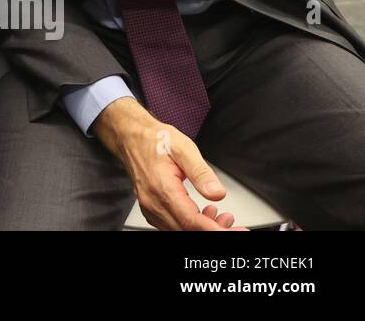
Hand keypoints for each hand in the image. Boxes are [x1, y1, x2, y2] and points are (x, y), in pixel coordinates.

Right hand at [92, 98, 245, 230]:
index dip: (215, 230)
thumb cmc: (154, 140)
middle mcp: (152, 202)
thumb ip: (201, 172)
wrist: (131, 137)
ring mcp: (150, 207)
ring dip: (202, 228)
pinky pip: (172, 226)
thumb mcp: (183, 148)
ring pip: (179, 230)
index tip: (236, 230)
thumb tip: (217, 193)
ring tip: (221, 216)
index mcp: (161, 187)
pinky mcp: (151, 209)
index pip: (191, 221)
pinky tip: (203, 215)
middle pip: (187, 230)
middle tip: (233, 223)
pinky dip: (190, 225)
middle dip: (213, 230)